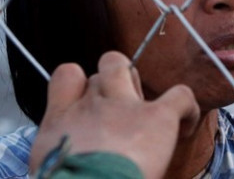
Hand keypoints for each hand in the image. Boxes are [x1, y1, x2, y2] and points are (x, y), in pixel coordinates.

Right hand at [30, 51, 199, 178]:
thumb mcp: (47, 163)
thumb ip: (61, 147)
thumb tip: (75, 159)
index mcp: (62, 118)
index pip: (67, 74)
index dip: (78, 84)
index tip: (85, 101)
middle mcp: (92, 103)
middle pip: (105, 69)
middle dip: (113, 78)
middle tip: (120, 108)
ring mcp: (124, 105)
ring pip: (130, 69)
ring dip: (137, 84)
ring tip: (146, 112)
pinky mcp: (157, 116)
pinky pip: (179, 96)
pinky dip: (186, 107)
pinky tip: (186, 125)